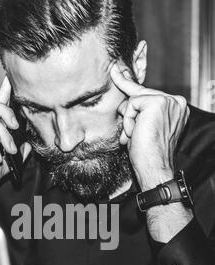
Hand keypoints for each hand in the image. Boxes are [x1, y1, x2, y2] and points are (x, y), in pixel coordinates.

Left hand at [111, 65, 189, 190]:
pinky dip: (128, 121)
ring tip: (137, 137)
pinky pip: (131, 104)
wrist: (154, 167)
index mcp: (175, 107)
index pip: (149, 93)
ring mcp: (168, 100)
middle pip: (140, 94)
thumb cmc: (147, 153)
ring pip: (134, 100)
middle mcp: (176, 101)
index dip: (129, 83)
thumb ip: (139, 112)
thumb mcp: (142, 127)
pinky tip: (136, 133)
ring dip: (129, 121)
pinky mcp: (158, 102)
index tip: (115, 70)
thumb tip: (123, 102)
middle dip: (128, 112)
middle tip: (133, 133)